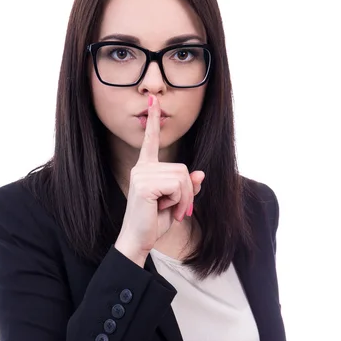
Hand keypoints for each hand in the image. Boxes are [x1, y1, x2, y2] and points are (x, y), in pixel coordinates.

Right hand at [116, 94, 204, 257]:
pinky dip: (179, 201)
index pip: (151, 141)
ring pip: (182, 177)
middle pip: (183, 168)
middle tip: (178, 210)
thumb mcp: (176, 203)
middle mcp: (142, 168)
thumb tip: (201, 174)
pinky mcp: (144, 184)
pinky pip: (177, 186)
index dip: (154, 121)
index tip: (153, 100)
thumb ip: (187, 187)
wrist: (140, 240)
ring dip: (183, 198)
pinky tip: (165, 209)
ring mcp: (142, 174)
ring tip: (171, 210)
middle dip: (187, 192)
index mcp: (146, 169)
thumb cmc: (154, 222)